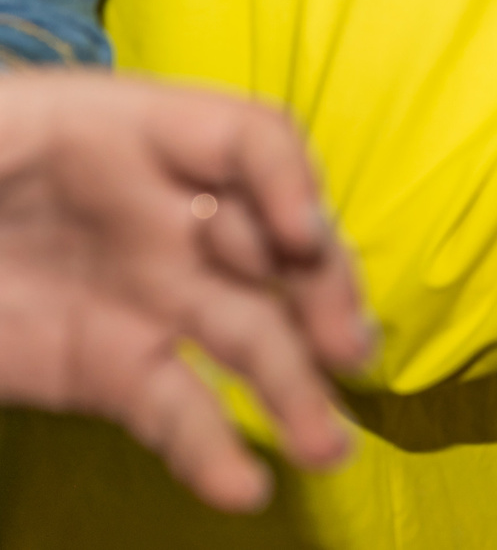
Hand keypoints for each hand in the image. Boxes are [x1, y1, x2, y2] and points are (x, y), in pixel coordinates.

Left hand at [0, 70, 374, 513]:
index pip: (249, 143)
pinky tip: (239, 485)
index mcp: (140, 137)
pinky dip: (212, 452)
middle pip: (276, 247)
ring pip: (249, 338)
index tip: (300, 236)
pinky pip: (178, 410)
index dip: (288, 182)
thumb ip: (18, 131)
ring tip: (324, 445)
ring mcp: (150, 298)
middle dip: (322, 294)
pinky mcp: (112, 371)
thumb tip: (91, 156)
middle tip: (345, 348)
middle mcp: (171, 218)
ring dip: (296, 389)